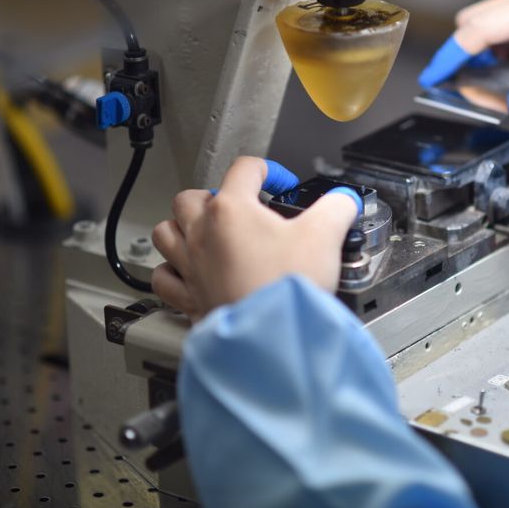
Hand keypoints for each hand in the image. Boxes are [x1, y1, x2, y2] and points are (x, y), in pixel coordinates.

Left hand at [151, 157, 358, 321]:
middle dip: (214, 196)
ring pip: (166, 232)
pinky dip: (172, 270)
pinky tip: (187, 271)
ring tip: (203, 232)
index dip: (268, 170)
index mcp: (232, 210)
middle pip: (191, 197)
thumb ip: (337, 209)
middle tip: (238, 208)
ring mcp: (190, 267)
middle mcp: (202, 234)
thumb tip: (344, 201)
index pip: (244, 169)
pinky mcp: (188, 298)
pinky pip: (164, 277)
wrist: (272, 338)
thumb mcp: (324, 236)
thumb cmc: (288, 287)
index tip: (283, 185)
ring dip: (182, 227)